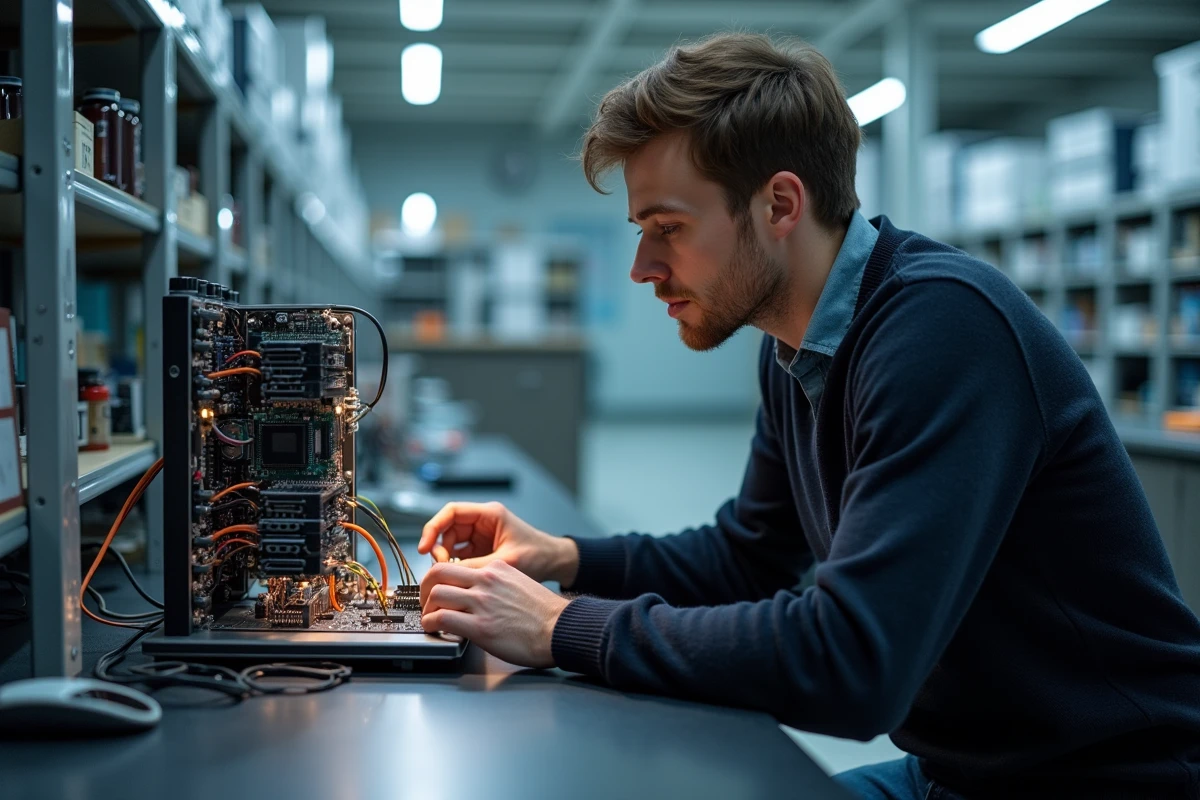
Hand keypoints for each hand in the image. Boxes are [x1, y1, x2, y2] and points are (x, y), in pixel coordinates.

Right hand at [417, 501, 578, 584]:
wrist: (554, 563)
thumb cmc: (538, 555)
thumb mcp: (506, 561)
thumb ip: (476, 566)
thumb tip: (449, 573)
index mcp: (490, 514)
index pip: (451, 512)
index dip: (433, 527)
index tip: (425, 546)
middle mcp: (483, 522)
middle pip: (447, 529)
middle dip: (439, 547)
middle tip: (440, 566)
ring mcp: (481, 536)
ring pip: (451, 543)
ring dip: (446, 558)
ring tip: (451, 574)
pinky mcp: (482, 550)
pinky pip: (460, 555)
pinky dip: (455, 566)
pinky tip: (459, 577)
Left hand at [420, 560, 569, 667]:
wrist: (562, 628)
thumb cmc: (546, 614)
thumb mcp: (520, 585)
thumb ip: (497, 586)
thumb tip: (479, 597)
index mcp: (497, 568)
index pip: (458, 566)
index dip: (443, 578)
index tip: (441, 589)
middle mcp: (486, 580)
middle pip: (438, 572)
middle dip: (424, 586)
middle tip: (425, 599)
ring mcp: (482, 602)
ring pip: (436, 593)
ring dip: (426, 606)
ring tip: (428, 617)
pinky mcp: (479, 625)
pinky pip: (441, 617)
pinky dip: (431, 623)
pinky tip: (433, 628)